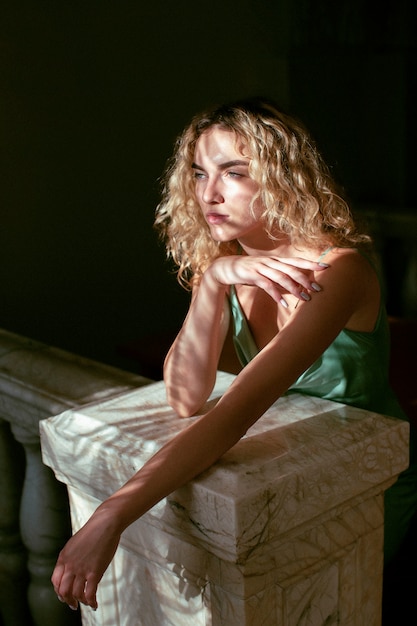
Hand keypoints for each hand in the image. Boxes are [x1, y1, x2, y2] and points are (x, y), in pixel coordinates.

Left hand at [51, 511, 120, 611]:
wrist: (106, 523)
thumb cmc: (94, 531)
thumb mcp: (75, 543)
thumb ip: (71, 557)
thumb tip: (73, 569)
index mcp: (64, 557)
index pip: (55, 581)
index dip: (59, 591)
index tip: (64, 595)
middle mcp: (70, 565)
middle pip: (63, 591)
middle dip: (67, 600)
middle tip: (73, 604)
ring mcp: (81, 569)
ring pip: (75, 594)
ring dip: (80, 602)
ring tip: (85, 603)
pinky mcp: (94, 572)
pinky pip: (90, 594)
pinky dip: (91, 602)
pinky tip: (94, 604)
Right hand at [206, 255, 327, 305]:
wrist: (226, 268)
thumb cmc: (249, 272)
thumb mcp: (266, 274)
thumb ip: (280, 280)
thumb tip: (296, 289)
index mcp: (276, 260)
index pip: (297, 261)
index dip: (311, 264)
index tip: (326, 267)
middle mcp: (271, 262)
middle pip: (292, 269)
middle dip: (306, 279)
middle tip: (318, 289)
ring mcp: (261, 267)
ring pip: (282, 277)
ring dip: (294, 289)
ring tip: (305, 299)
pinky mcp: (252, 275)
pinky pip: (267, 285)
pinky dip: (276, 294)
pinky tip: (284, 303)